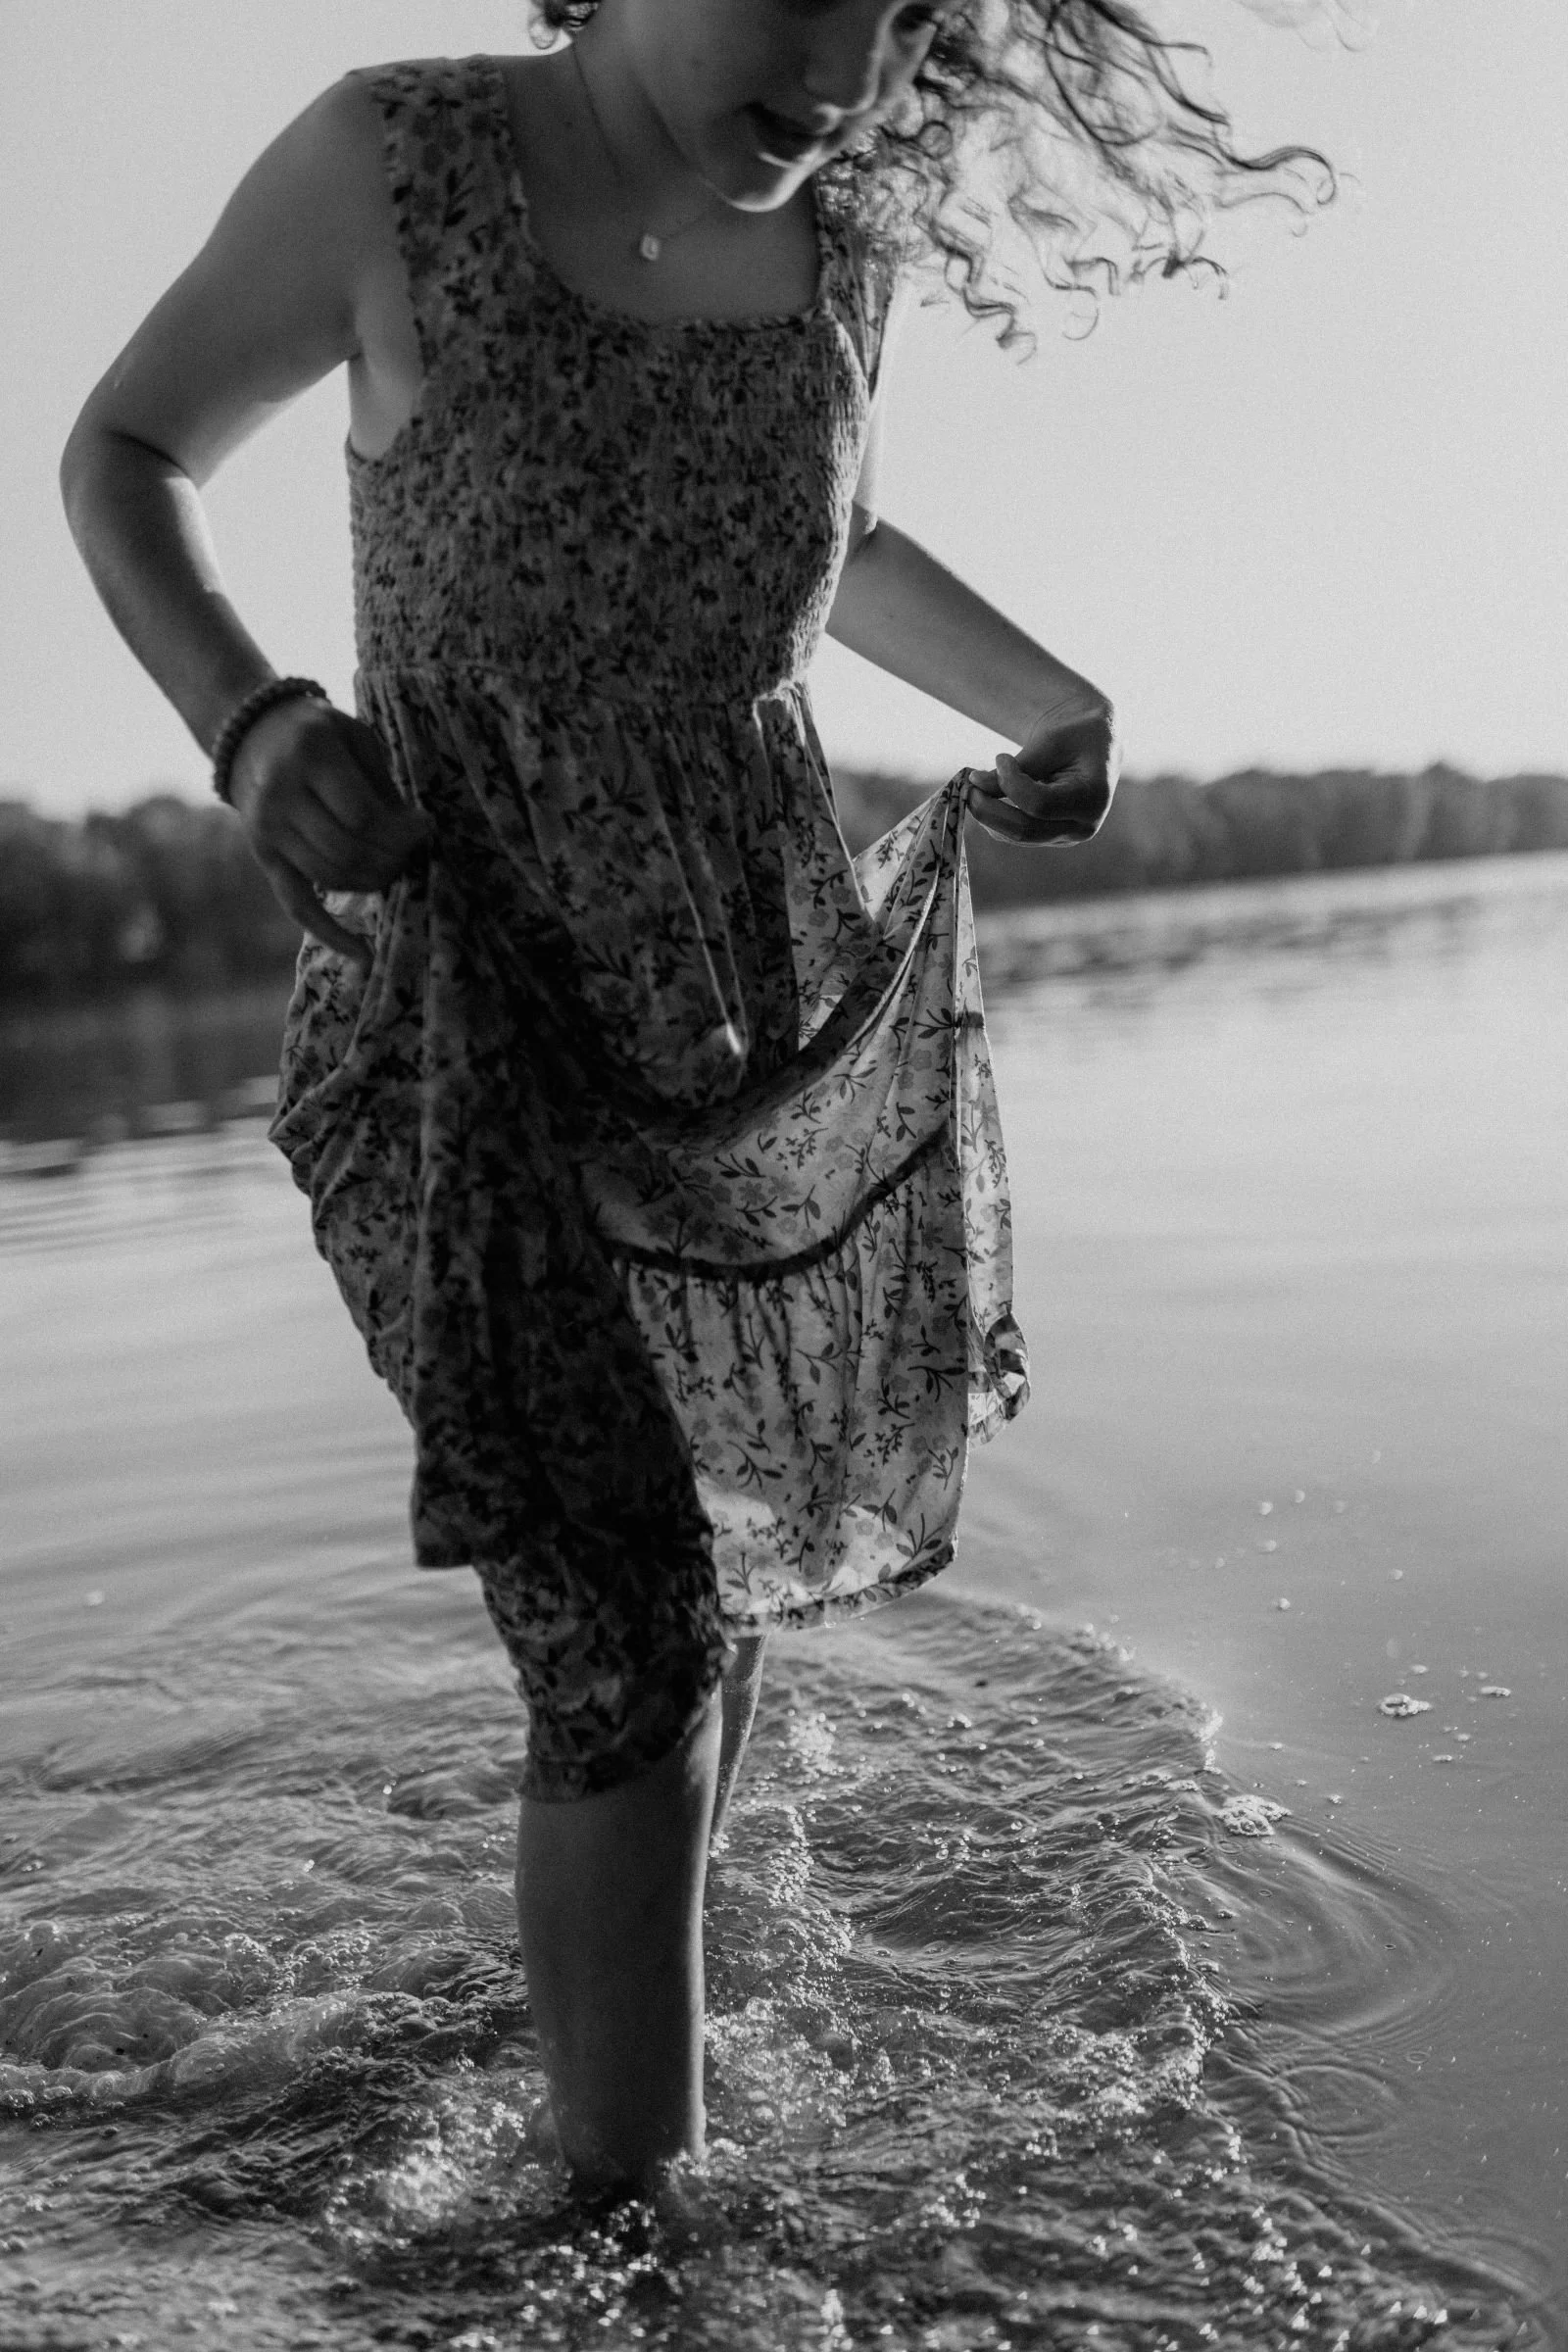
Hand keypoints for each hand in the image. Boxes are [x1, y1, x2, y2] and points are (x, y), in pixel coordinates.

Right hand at [227, 698, 428, 966]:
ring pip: (330, 878)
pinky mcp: (264, 857)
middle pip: (347, 851)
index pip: (362, 815)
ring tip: (394, 869)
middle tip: (411, 852)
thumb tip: (414, 835)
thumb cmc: (319, 734)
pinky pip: (297, 905)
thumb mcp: (355, 738)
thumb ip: (382, 786)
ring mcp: (267, 829)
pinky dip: (331, 934)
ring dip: (373, 882)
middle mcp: (280, 794)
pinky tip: (363, 955)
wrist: (252, 734)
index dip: (401, 831)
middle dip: (391, 859)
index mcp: (309, 755)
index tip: (424, 828)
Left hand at [965, 700, 1119, 846]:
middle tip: (969, 783)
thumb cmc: (1074, 734)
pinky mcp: (1050, 837)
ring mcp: (1066, 837)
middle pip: (1024, 830)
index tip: (999, 757)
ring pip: (1015, 836)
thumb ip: (1017, 765)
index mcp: (1092, 799)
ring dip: (988, 813)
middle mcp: (1082, 826)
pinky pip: (1014, 835)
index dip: (1010, 784)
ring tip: (976, 784)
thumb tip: (975, 783)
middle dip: (989, 808)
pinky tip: (989, 794)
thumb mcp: (1049, 741)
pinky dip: (995, 817)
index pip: (1040, 805)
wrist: (1093, 743)